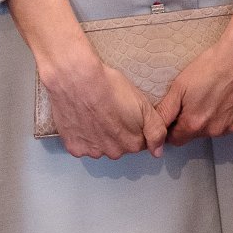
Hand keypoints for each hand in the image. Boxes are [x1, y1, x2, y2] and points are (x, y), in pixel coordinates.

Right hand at [44, 56, 166, 160]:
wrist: (77, 80)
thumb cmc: (110, 87)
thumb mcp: (143, 105)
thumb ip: (155, 131)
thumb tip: (158, 151)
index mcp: (132, 144)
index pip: (139, 142)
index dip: (133, 126)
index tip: (125, 113)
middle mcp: (113, 153)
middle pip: (119, 146)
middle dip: (116, 133)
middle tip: (109, 111)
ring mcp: (92, 151)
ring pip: (100, 146)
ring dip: (98, 135)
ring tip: (93, 113)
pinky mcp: (74, 147)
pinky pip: (81, 145)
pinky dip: (81, 135)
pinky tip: (81, 119)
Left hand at [156, 33, 232, 145]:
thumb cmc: (213, 65)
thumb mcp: (180, 84)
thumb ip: (166, 109)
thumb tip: (157, 125)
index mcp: (195, 123)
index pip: (177, 139)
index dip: (174, 128)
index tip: (178, 115)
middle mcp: (216, 130)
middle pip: (199, 133)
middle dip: (196, 121)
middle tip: (201, 98)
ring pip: (220, 128)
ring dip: (217, 117)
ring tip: (219, 94)